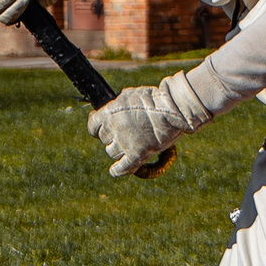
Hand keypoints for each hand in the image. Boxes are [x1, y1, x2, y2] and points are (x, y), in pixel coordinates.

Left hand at [87, 74, 215, 177]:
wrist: (173, 108)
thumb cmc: (154, 98)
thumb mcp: (130, 94)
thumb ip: (118, 104)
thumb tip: (112, 109)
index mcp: (109, 113)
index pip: (92, 126)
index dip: (96, 128)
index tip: (99, 128)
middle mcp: (113, 129)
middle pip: (104, 139)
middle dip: (112, 137)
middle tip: (124, 133)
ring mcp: (125, 143)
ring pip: (112, 152)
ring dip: (118, 149)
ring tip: (128, 144)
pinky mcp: (138, 154)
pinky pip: (122, 167)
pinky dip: (118, 170)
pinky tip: (115, 171)